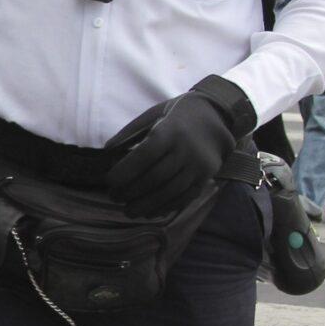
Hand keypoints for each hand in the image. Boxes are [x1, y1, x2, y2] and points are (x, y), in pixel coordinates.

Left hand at [102, 76, 255, 216]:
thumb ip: (130, 131)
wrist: (218, 115)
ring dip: (147, 204)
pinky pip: (185, 197)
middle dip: (132, 191)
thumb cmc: (178, 114)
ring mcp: (199, 165)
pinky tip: (151, 212)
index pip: (144, 155)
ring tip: (129, 211)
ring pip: (170, 191)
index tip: (109, 181)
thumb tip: (106, 150)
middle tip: (114, 197)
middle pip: (155, 177)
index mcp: (170, 131)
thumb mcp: (154, 113)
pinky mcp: (206, 176)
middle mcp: (186, 149)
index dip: (125, 171)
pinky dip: (166, 207)